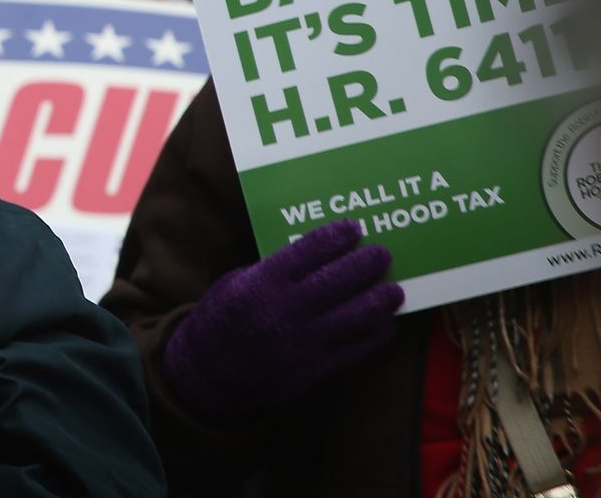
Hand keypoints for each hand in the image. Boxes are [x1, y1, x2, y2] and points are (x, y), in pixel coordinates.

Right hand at [162, 220, 402, 418]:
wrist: (207, 374)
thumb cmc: (220, 319)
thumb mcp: (235, 283)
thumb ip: (273, 271)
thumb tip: (316, 258)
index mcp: (261, 284)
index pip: (309, 251)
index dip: (337, 236)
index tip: (354, 228)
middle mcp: (285, 310)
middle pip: (339, 280)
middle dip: (367, 263)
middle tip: (382, 254)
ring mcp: (303, 342)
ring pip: (357, 316)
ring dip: (381, 299)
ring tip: (394, 289)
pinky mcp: (314, 369)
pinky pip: (356, 348)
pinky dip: (376, 333)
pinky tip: (384, 321)